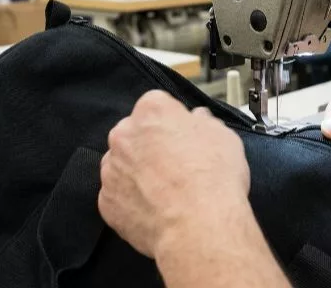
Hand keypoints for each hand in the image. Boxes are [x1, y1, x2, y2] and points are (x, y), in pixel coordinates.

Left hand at [98, 90, 249, 257]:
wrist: (198, 226)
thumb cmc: (213, 178)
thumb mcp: (223, 137)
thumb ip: (204, 123)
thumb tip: (199, 120)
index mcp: (152, 111)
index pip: (158, 106)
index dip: (174, 122)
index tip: (185, 137)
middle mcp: (124, 136)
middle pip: (135, 133)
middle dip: (151, 145)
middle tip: (177, 165)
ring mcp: (111, 170)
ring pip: (123, 165)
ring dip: (139, 172)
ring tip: (167, 192)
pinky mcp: (107, 202)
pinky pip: (119, 196)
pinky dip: (133, 201)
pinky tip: (156, 209)